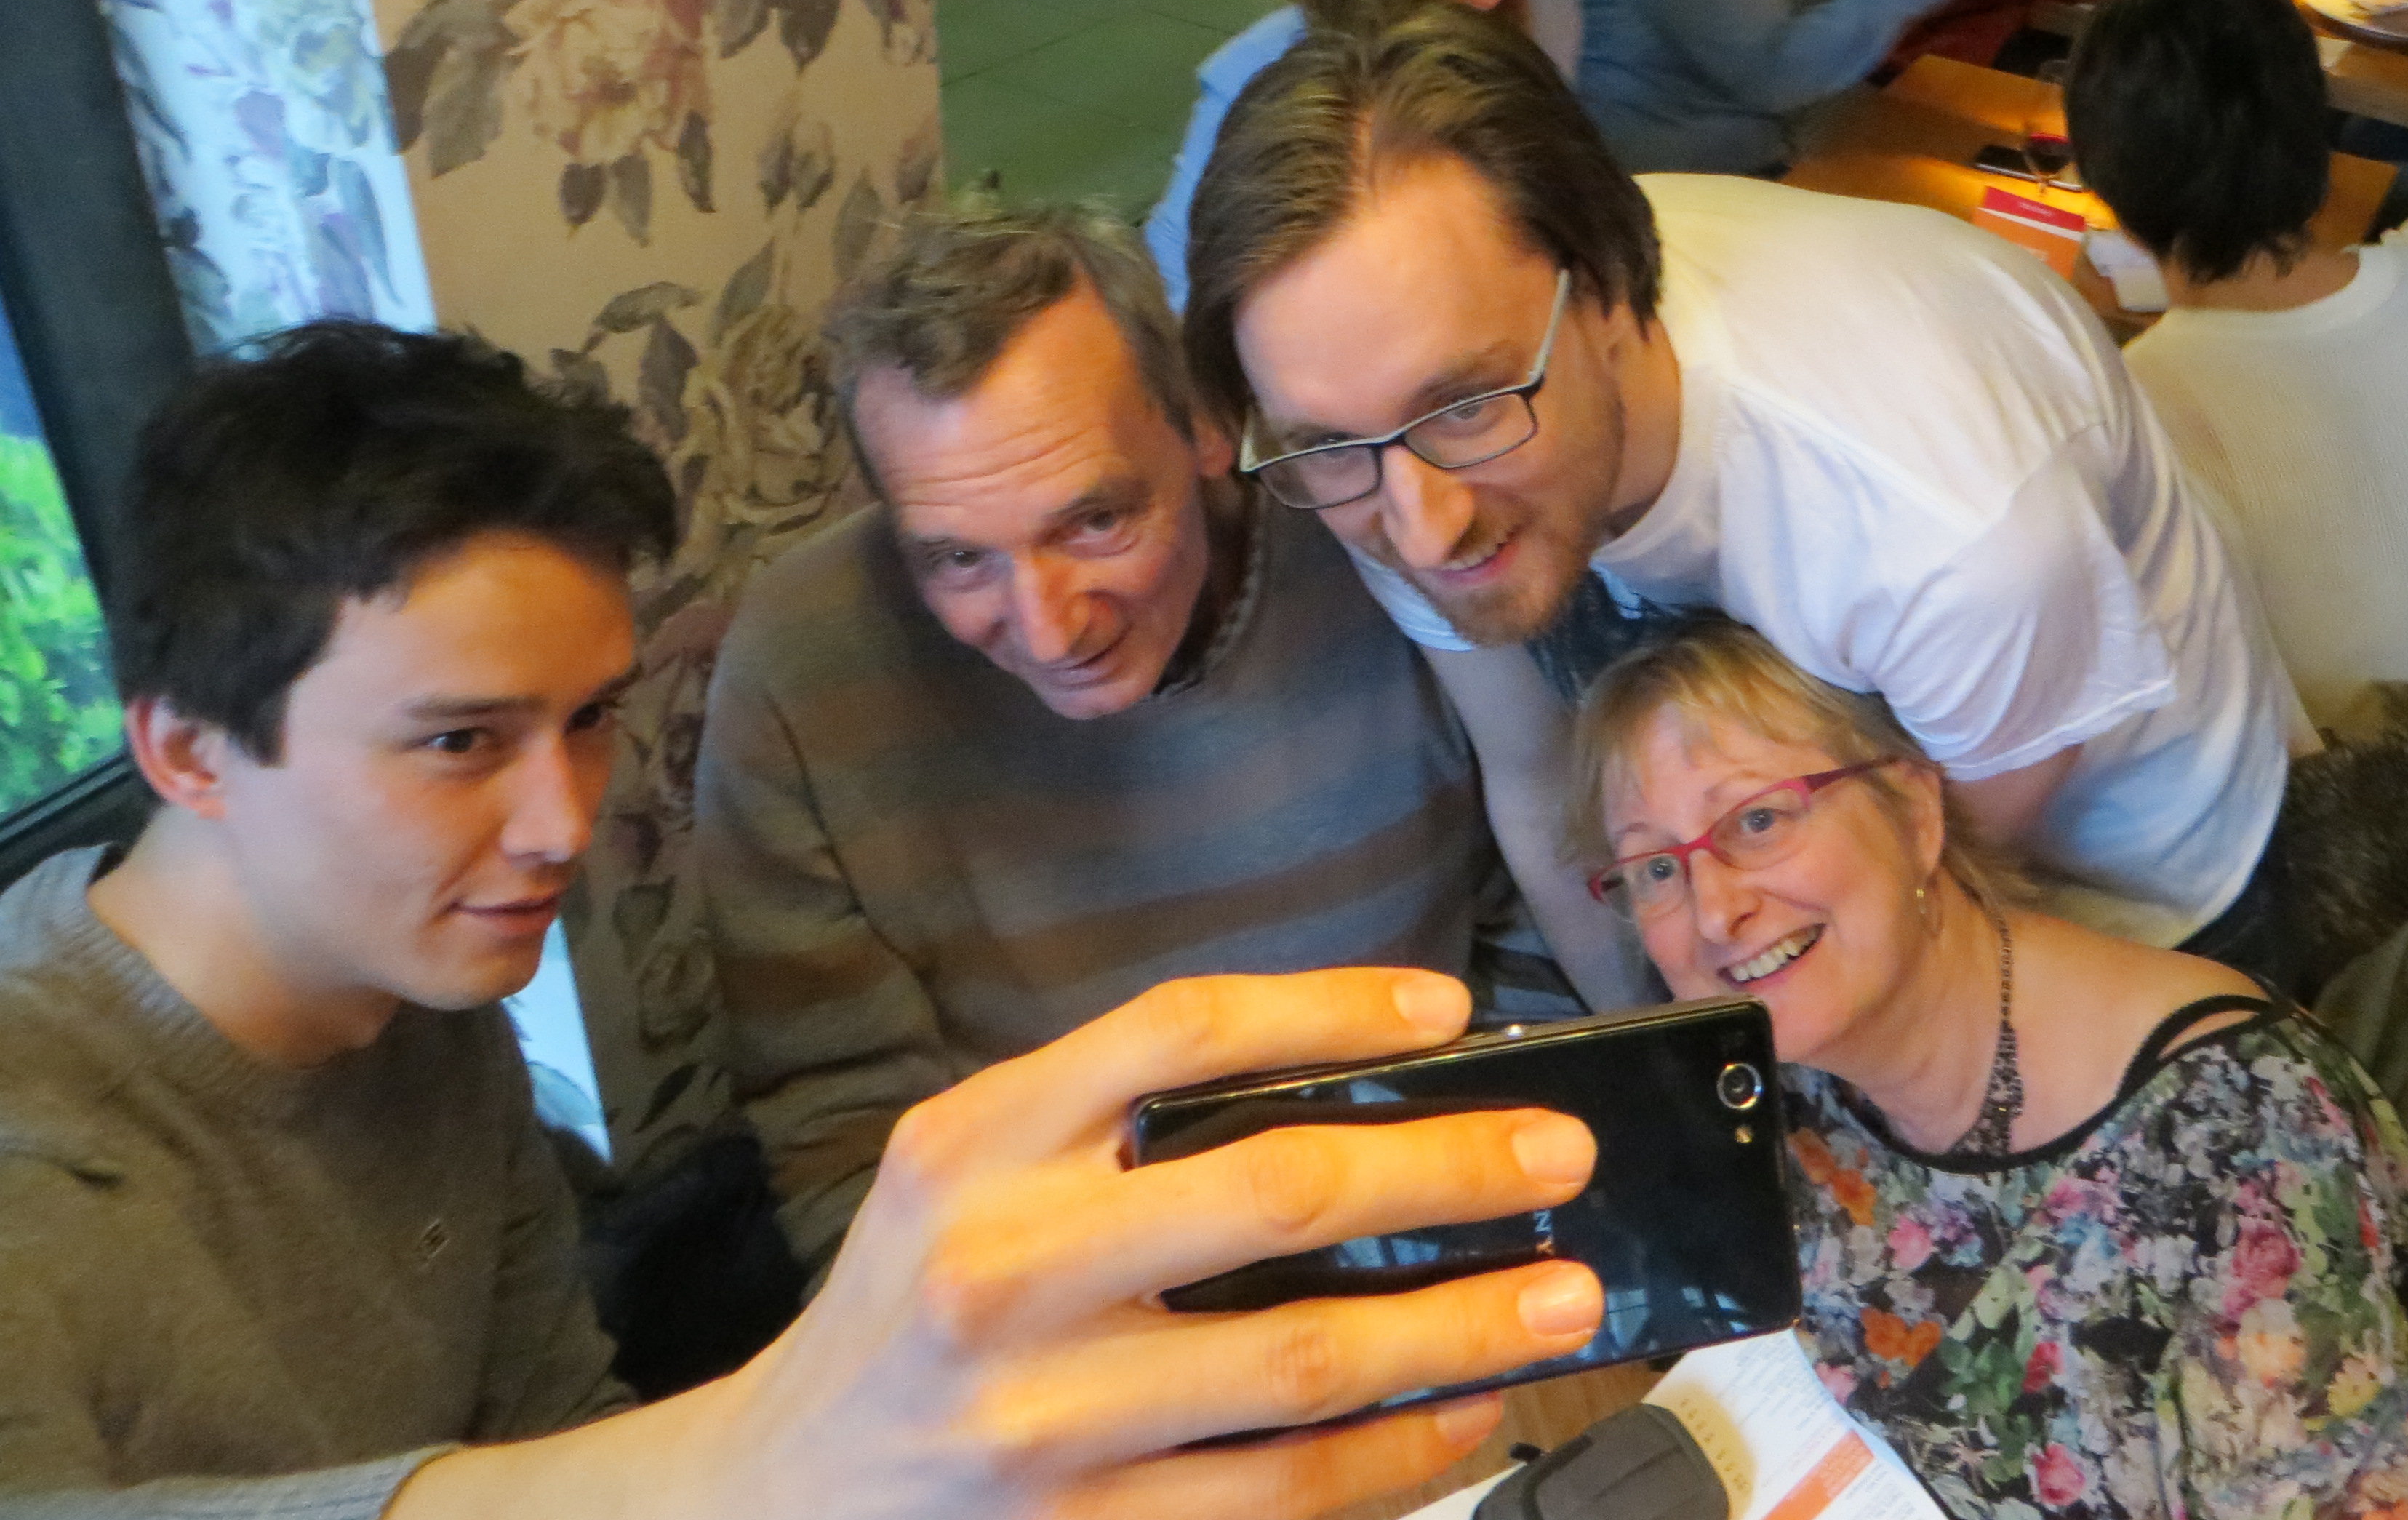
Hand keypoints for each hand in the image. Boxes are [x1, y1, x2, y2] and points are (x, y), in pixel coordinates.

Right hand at [702, 972, 1603, 1519]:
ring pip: (1302, 1366)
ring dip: (1459, 1328)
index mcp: (972, 1146)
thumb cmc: (910, 1309)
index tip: (1449, 1010)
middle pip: (1272, 1192)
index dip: (1331, 1007)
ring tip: (1562, 1297)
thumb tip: (1352, 1089)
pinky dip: (1399, 1457)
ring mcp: (1040, 1424)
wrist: (774, 1500)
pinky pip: (1283, 1499)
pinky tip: (1469, 1417)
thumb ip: (1109, 1123)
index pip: (1178, 1033)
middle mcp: (999, 1272)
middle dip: (1445, 1167)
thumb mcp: (960, 1174)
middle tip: (1559, 1156)